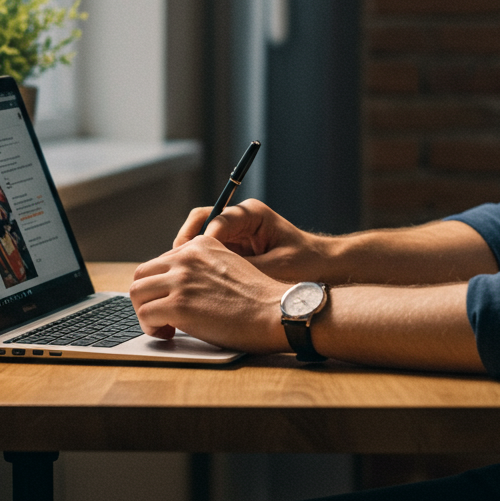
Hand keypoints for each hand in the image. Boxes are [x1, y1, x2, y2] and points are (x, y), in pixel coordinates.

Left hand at [129, 237, 287, 352]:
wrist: (275, 312)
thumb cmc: (257, 298)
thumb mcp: (229, 266)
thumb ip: (203, 268)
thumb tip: (178, 285)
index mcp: (201, 244)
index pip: (162, 261)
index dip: (162, 285)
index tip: (172, 300)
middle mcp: (187, 257)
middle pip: (142, 273)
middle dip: (147, 296)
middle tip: (161, 315)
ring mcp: (181, 279)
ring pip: (137, 292)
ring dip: (145, 312)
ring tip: (163, 326)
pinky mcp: (178, 305)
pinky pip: (144, 314)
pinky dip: (151, 327)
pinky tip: (169, 333)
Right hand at [173, 197, 326, 281]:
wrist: (324, 266)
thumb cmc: (305, 264)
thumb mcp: (274, 268)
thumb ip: (242, 270)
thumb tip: (210, 279)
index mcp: (251, 213)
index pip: (212, 220)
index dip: (196, 243)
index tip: (189, 263)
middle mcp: (239, 218)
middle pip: (199, 222)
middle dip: (184, 246)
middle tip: (175, 271)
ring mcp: (234, 233)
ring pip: (198, 238)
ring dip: (188, 258)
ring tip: (182, 281)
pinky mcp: (232, 249)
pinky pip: (206, 253)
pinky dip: (197, 267)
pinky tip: (194, 287)